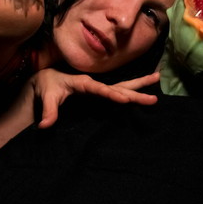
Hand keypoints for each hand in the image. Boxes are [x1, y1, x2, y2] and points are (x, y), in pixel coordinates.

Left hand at [31, 69, 159, 127]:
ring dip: (140, 84)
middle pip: (118, 86)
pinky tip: (144, 93)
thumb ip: (48, 111)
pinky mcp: (100, 94)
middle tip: (155, 97)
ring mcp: (99, 88)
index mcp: (83, 83)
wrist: (47, 80)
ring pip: (122, 86)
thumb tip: (44, 126)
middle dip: (136, 90)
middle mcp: (95, 83)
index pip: (99, 89)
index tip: (124, 100)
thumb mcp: (47, 98)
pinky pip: (118, 91)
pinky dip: (132, 91)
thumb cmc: (48, 87)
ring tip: (158, 77)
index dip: (111, 94)